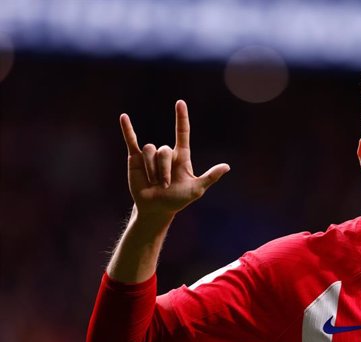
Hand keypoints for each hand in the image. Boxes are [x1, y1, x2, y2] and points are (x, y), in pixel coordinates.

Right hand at [120, 100, 229, 216]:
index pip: (182, 132)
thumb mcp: (196, 189)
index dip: (181, 118)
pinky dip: (127, 129)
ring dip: (152, 169)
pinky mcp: (136, 159)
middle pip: (164, 150)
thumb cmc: (178, 199)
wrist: (157, 208)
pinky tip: (124, 117)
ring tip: (154, 184)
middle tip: (165, 186)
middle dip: (163, 170)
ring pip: (150, 151)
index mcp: (181, 156)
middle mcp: (166, 153)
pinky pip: (131, 141)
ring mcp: (151, 155)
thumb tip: (227, 166)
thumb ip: (210, 177)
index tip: (180, 103)